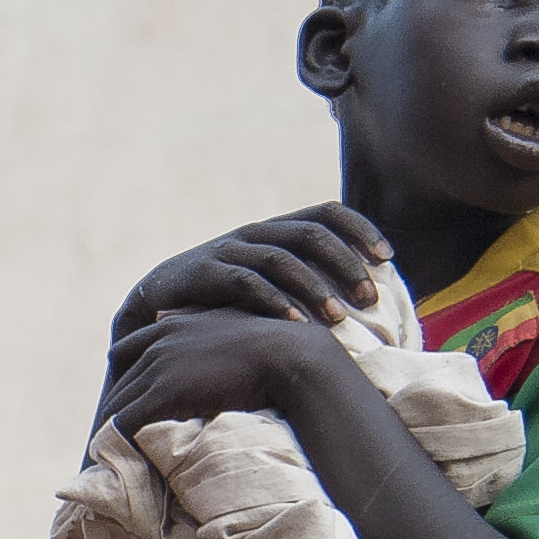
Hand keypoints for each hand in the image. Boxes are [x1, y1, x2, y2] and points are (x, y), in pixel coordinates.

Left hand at [95, 305, 335, 438]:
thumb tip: (171, 315)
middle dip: (118, 407)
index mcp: (170, 325)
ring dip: (117, 428)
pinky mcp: (164, 394)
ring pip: (118, 404)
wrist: (291, 357)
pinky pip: (127, 421)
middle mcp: (157, 344)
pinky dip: (123, 438)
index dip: (125, 378)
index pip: (124, 352)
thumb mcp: (230, 319)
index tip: (129, 401)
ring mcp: (159, 368)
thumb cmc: (273, 342)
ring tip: (119, 453)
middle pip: (119, 382)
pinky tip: (130, 455)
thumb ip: (198, 319)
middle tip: (118, 434)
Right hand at [111, 204, 390, 339]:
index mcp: (274, 230)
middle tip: (371, 295)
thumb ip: (301, 283)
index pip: (326, 213)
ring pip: (281, 259)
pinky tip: (296, 325)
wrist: (150, 306)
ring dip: (315, 287)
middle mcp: (254, 233)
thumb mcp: (263, 286)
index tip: (388, 258)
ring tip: (340, 317)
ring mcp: (228, 250)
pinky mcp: (204, 273)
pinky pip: (246, 283)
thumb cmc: (218, 302)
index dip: (360, 229)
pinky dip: (274, 303)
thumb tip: (360, 301)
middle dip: (346, 263)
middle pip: (310, 233)